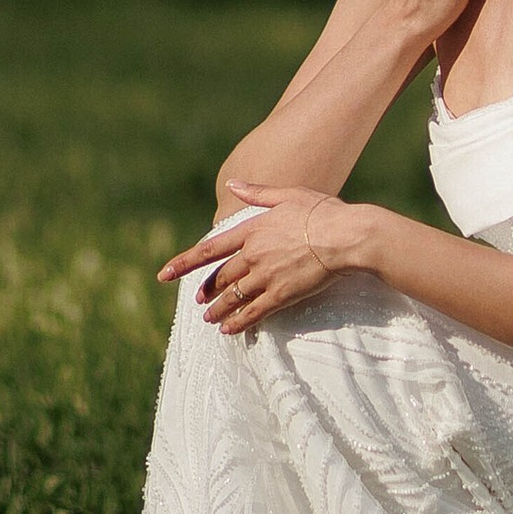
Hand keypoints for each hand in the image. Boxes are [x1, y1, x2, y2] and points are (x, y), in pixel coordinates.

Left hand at [160, 184, 369, 334]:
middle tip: (199, 301)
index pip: (210, 249)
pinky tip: (228, 330)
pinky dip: (238, 322)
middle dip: (208, 290)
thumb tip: (232, 183)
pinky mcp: (282, 294)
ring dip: (218, 310)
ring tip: (209, 320)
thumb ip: (257, 192)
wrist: (347, 236)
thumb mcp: (288, 194)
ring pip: (233, 297)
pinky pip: (254, 312)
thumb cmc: (323, 212)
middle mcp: (254, 254)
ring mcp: (266, 276)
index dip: (185, 263)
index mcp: (253, 229)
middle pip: (222, 277)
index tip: (165, 274)